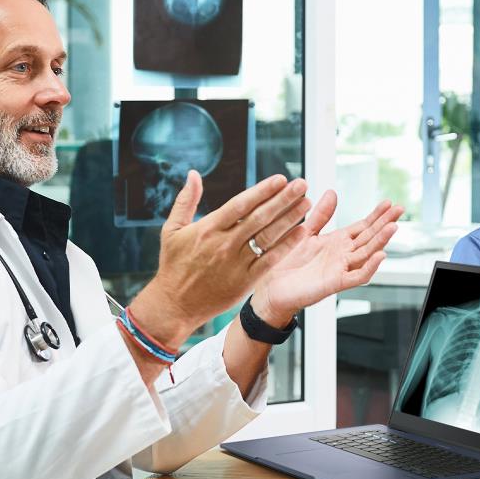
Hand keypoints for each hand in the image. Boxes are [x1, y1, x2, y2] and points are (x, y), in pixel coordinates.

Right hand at [131, 171, 312, 344]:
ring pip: (268, 237)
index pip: (241, 204)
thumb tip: (194, 174)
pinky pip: (270, 260)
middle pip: (260, 217)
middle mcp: (224, 244)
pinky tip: (302, 233)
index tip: (281, 179)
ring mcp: (236, 263)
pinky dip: (287, 246)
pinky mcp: (244, 281)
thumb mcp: (172, 230)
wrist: (175, 304)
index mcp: (208, 229)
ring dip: (290, 218)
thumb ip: (185, 200)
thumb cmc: (173, 265)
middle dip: (283, 199)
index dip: (262, 191)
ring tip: (307, 203)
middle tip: (302, 184)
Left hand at [251, 195, 403, 325]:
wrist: (273, 289)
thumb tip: (332, 193)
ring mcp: (341, 269)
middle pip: (370, 237)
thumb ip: (321, 215)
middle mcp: (342, 255)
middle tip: (400, 209)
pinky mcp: (335, 283)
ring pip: (367, 254)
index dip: (376, 215)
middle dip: (385, 223)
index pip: (363, 226)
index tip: (389, 203)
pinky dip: (370, 267)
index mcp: (337, 242)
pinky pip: (357, 275)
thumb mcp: (306, 232)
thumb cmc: (288, 265)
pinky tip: (380, 256)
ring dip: (381, 241)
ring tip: (393, 227)